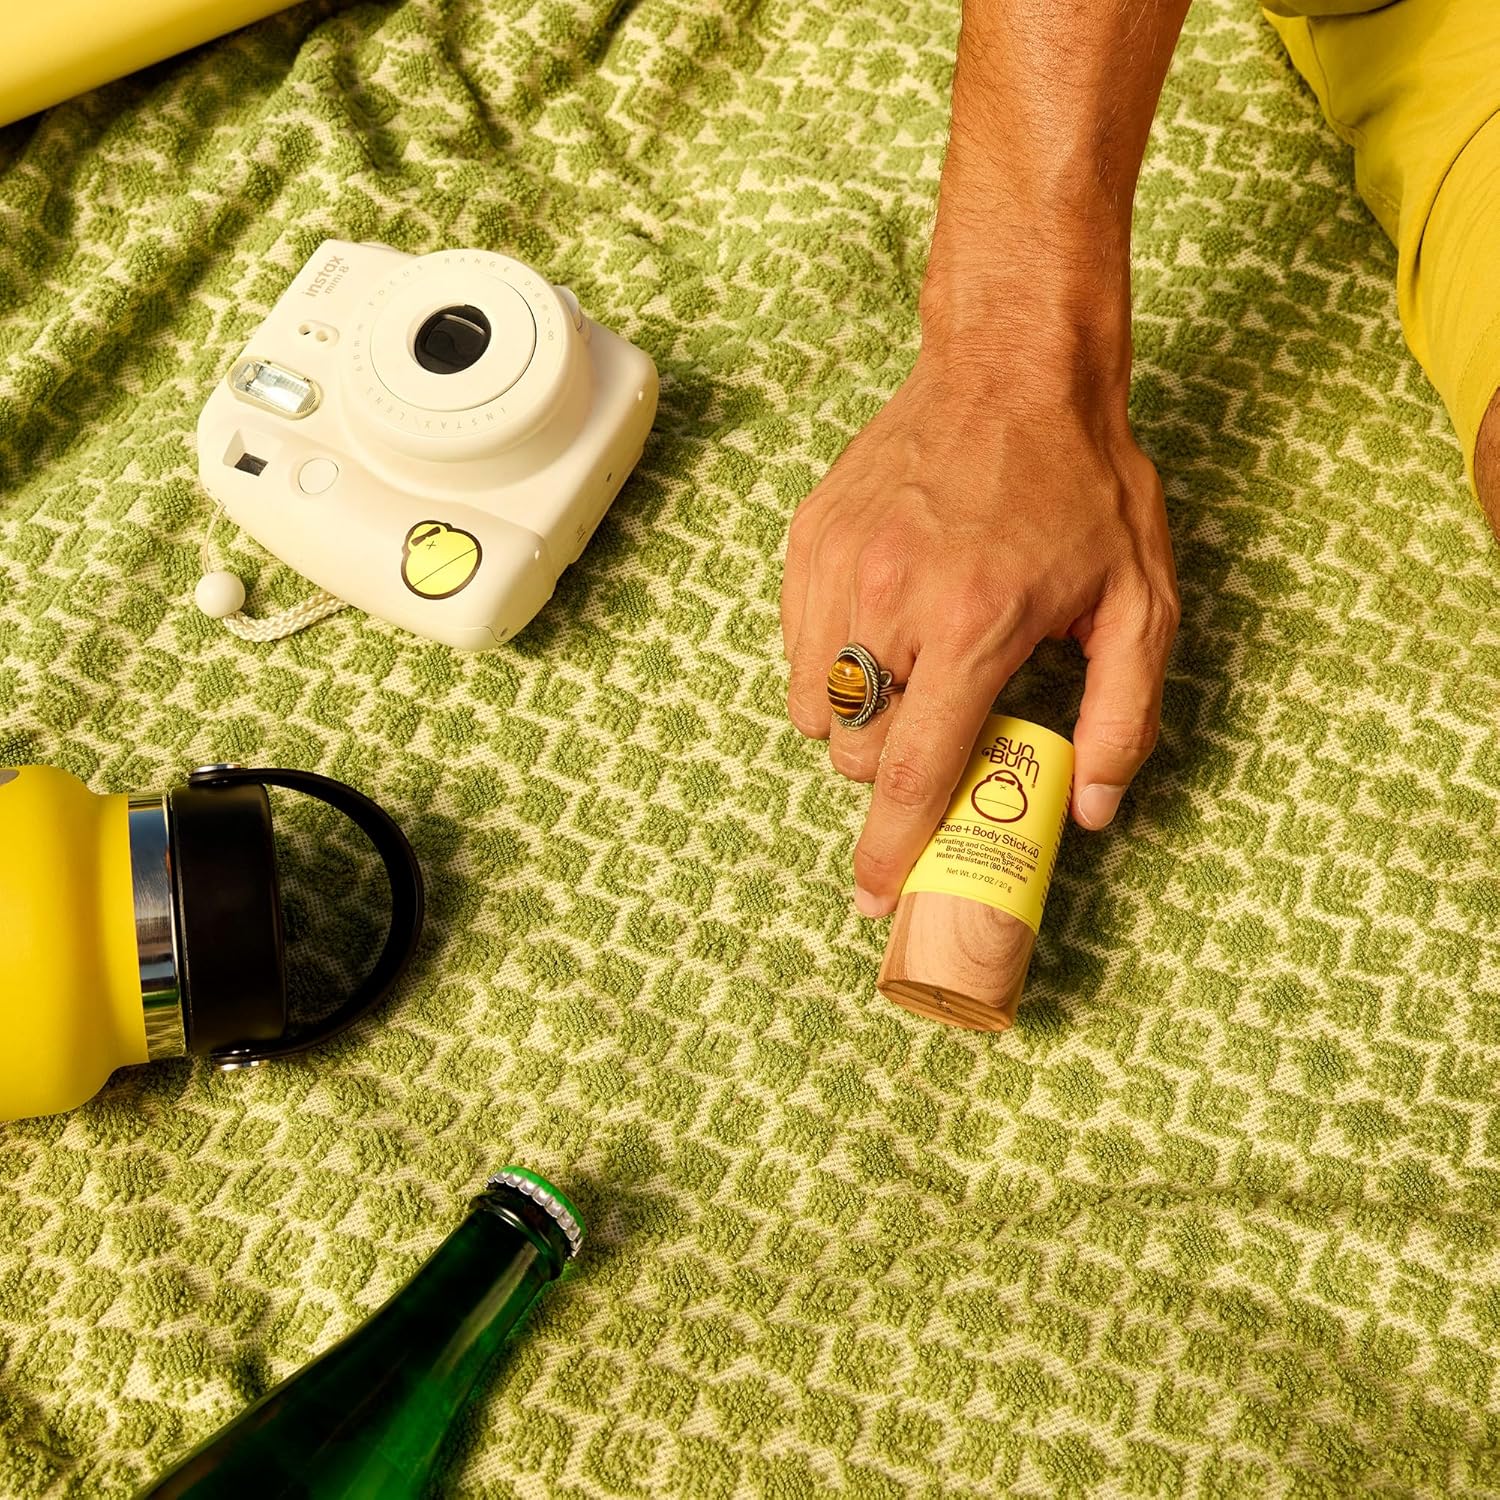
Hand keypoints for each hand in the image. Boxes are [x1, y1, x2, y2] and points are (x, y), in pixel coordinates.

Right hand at [780, 343, 1178, 917]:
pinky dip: (829, 663)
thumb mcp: (1142, 600)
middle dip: (890, 768)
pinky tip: (882, 627)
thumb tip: (1089, 809)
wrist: (1013, 367)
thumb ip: (1124, 716)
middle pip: (853, 748)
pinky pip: (795, 645)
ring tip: (910, 677)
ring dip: (855, 720)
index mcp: (973, 624)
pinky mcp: (810, 539)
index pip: (913, 771)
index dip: (891, 847)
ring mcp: (839, 565)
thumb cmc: (1083, 482)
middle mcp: (890, 599)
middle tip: (939, 728)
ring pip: (811, 704)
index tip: (875, 894)